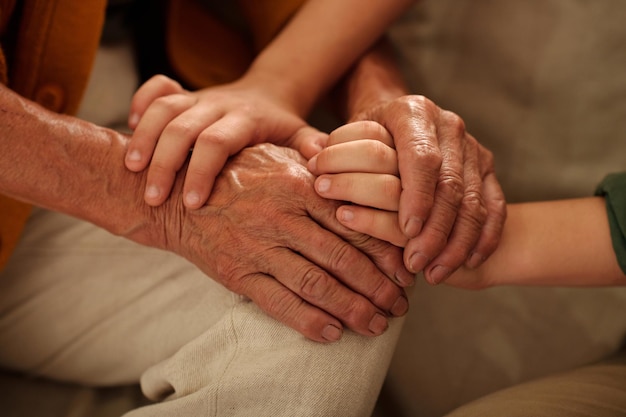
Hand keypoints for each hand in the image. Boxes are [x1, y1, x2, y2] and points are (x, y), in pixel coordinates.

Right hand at [124, 75, 326, 208]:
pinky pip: (155, 89)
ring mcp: (198, 97)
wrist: (269, 94)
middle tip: (152, 199)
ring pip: (163, 109)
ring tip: (130, 170)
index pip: (216, 142)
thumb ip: (309, 150)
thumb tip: (320, 166)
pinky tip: (127, 130)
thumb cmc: (282, 129)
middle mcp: (218, 105)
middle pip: (181, 127)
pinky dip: (139, 104)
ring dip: (143, 138)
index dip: (201, 172)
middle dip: (164, 163)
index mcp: (245, 120)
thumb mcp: (300, 138)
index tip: (192, 204)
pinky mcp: (183, 94)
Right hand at [152, 143, 411, 342]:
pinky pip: (278, 303)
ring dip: (352, 309)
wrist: (175, 195)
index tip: (404, 270)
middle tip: (400, 305)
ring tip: (377, 325)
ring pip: (316, 285)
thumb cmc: (234, 172)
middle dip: (378, 287)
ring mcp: (258, 247)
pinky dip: (307, 321)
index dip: (384, 250)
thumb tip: (361, 166)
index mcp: (298, 184)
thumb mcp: (275, 153)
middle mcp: (282, 217)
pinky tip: (332, 333)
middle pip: (342, 258)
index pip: (354, 222)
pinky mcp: (237, 274)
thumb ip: (316, 159)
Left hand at [319, 109, 505, 284]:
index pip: (421, 157)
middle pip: (451, 184)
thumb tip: (311, 162)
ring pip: (474, 200)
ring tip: (435, 273)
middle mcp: (447, 125)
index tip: (407, 230)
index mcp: (412, 112)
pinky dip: (484, 237)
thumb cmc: (368, 139)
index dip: (417, 196)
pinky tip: (469, 262)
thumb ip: (333, 150)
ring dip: (456, 241)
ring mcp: (472, 147)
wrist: (404, 126)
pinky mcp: (488, 170)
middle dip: (436, 229)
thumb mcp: (347, 138)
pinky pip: (495, 207)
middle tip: (417, 263)